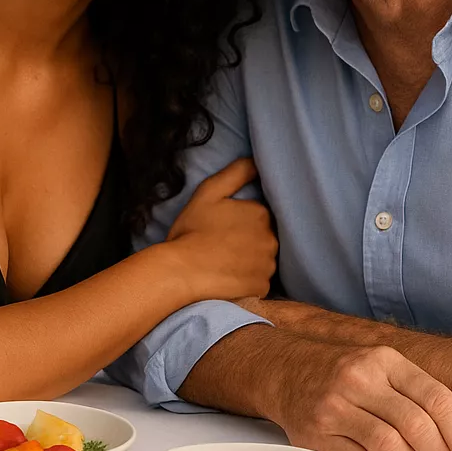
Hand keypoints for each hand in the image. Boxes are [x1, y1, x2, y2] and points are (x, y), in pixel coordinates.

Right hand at [166, 158, 276, 301]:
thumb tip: (258, 162)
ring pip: (263, 261)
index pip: (260, 216)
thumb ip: (236, 173)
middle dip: (249, 241)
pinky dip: (247, 281)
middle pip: (264, 238)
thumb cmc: (191, 231)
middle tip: (223, 246)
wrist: (180, 272)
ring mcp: (267, 266)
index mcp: (260, 214)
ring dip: (250, 261)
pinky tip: (229, 278)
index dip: (242, 221)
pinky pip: (259, 282)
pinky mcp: (261, 288)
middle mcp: (271, 239)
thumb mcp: (208, 192)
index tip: (224, 228)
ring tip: (225, 263)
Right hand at [263, 337, 451, 450]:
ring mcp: (334, 407)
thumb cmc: (348, 376)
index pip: (436, 398)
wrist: (287, 372)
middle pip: (417, 426)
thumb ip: (434, 399)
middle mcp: (358, 379)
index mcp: (385, 360)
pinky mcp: (315, 436)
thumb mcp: (392, 375)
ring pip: (391, 448)